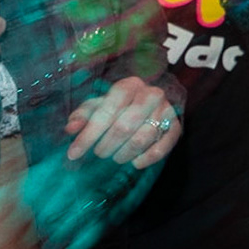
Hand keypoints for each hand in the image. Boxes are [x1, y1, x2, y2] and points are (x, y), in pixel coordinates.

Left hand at [66, 77, 181, 168]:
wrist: (149, 103)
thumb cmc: (117, 106)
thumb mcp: (97, 106)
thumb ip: (82, 116)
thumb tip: (71, 128)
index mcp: (129, 85)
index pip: (107, 111)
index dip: (88, 135)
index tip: (73, 154)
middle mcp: (151, 94)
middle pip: (125, 127)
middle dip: (106, 146)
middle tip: (99, 153)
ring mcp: (167, 109)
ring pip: (143, 138)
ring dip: (124, 154)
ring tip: (116, 157)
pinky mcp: (176, 125)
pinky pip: (164, 146)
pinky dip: (148, 158)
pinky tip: (135, 162)